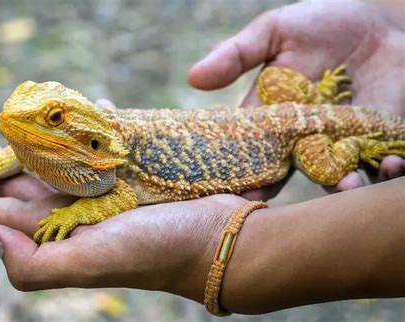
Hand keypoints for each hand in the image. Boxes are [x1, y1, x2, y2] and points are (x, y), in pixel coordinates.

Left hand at [0, 116, 245, 301]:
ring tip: (14, 108)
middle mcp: (69, 213)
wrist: (214, 239)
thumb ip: (35, 264)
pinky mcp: (122, 175)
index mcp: (55, 235)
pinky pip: (94, 147)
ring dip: (28, 133)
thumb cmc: (158, 251)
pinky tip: (83, 109)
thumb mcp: (93, 263)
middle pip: (13, 180)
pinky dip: (84, 128)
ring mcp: (96, 191)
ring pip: (50, 157)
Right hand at [189, 0, 403, 197]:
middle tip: (272, 201)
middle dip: (278, 190)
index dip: (242, 174)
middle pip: (289, 174)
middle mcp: (306, 139)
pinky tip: (391, 162)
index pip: (253, 153)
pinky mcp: (381, 140)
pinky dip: (389, 170)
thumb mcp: (274, 32)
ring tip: (346, 185)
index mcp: (276, 121)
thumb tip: (192, 78)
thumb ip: (237, 55)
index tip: (234, 190)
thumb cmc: (321, 24)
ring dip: (342, 185)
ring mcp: (343, 143)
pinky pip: (383, 165)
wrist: (377, 23)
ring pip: (339, 177)